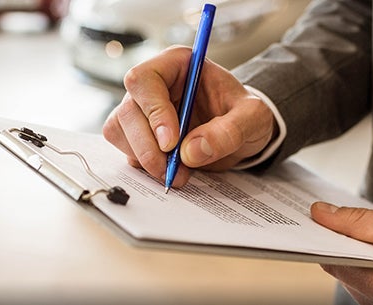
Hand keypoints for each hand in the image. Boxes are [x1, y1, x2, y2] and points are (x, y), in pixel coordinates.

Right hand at [103, 46, 275, 186]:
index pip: (145, 80)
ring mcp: (143, 109)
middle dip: (147, 146)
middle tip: (172, 169)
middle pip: (128, 110)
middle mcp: (154, 84)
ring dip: (145, 158)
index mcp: (177, 64)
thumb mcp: (253, 118)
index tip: (172, 142)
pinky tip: (171, 170)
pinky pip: (126, 149)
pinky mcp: (139, 134)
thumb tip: (191, 151)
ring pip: (119, 131)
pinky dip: (145, 166)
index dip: (153, 112)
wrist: (242, 132)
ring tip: (178, 172)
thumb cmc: (245, 114)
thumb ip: (229, 131)